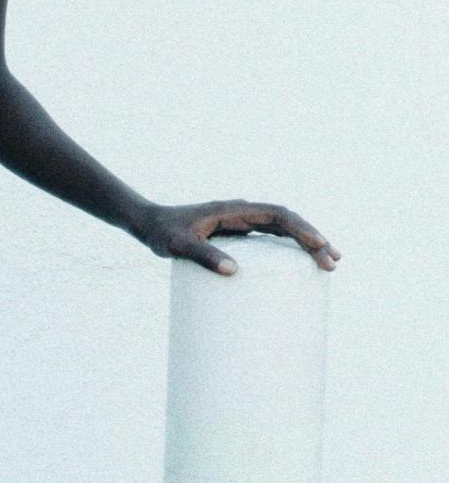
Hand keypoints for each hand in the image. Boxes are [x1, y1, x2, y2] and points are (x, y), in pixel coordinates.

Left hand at [135, 200, 340, 275]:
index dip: (301, 229)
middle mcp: (243, 213)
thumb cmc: (162, 233)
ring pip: (283, 230)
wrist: (149, 224)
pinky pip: (271, 239)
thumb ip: (202, 255)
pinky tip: (300, 264)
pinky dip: (289, 249)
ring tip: (329, 264)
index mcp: (235, 210)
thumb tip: (232, 271)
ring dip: (307, 244)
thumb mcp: (178, 245)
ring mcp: (242, 223)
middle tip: (333, 263)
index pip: (277, 215)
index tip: (318, 244)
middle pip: (288, 222)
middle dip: (313, 240)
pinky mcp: (238, 234)